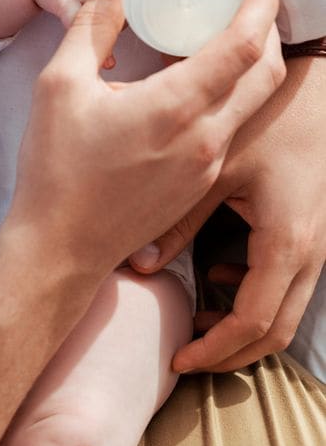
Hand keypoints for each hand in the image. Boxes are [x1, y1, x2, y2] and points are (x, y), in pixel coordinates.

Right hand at [10, 0, 284, 279]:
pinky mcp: (199, 182)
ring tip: (232, 29)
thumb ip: (92, 24)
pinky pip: (234, 126)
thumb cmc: (56, 168)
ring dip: (255, 61)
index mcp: (176, 108)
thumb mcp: (60, 83)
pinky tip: (206, 79)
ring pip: (255, 102)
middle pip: (266, 73)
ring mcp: (207, 164)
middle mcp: (206, 137)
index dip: (261, 3)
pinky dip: (235, 92)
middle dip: (270, 27)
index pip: (243, 45)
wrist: (61, 248)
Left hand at [129, 54, 325, 371]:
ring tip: (197, 324)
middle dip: (230, 354)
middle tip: (185, 355)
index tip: (177, 357)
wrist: (313, 87)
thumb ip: (177, 219)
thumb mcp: (214, 167)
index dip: (213, 349)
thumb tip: (137, 264)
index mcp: (286, 242)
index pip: (252, 323)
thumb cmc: (269, 119)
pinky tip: (221, 276)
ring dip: (243, 329)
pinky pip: (289, 286)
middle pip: (274, 333)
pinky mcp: (311, 231)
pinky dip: (256, 298)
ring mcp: (317, 245)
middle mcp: (310, 254)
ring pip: (285, 314)